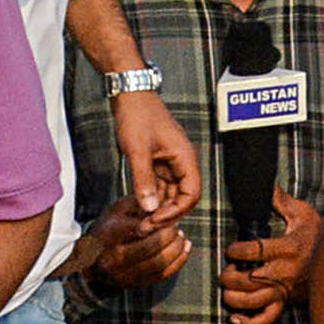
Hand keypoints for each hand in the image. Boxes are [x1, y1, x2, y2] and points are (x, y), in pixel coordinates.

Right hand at [74, 197, 184, 292]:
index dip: (161, 221)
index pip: (142, 228)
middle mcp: (115, 258)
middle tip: (176, 225)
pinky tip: (184, 247)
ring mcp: (124, 274)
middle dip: (171, 234)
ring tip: (180, 236)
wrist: (91, 261)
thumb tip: (167, 202)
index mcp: (110, 236)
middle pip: (154, 246)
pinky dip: (178, 261)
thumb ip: (140, 204)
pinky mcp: (135, 283)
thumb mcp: (118, 210)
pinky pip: (162, 274)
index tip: (168, 214)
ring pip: (160, 262)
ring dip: (177, 248)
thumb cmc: (109, 229)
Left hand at [107, 89, 199, 233]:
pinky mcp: (159, 163)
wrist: (131, 96)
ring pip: (171, 194)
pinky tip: (139, 207)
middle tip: (145, 226)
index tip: (155, 220)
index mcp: (185, 158)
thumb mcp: (138, 150)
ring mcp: (170, 163)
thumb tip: (149, 208)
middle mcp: (182, 163)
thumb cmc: (138, 117)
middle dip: (166, 214)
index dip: (176, 211)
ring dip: (158, 209)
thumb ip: (143, 180)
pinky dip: (151, 198)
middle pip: (183, 197)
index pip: (191, 194)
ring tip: (140, 221)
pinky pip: (160, 187)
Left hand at [221, 190, 323, 323]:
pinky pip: (266, 319)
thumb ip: (281, 201)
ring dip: (232, 297)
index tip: (232, 249)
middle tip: (227, 270)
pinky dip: (248, 322)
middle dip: (229, 276)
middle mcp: (286, 271)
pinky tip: (235, 317)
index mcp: (289, 248)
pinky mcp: (288, 303)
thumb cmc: (318, 234)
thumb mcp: (303, 213)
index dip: (236, 250)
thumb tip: (264, 184)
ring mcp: (286, 290)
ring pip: (252, 301)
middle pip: (248, 280)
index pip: (254, 250)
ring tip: (228, 289)